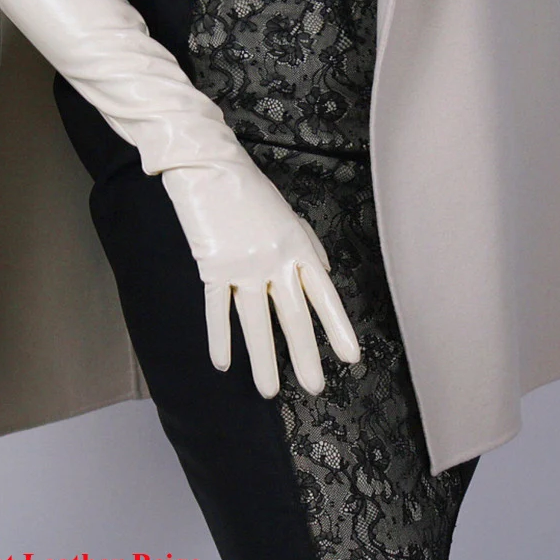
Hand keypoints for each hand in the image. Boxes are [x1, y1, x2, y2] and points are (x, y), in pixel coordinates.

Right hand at [162, 154, 360, 397]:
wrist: (209, 167)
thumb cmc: (249, 190)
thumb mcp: (288, 214)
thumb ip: (308, 246)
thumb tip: (325, 274)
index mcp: (297, 246)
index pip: (323, 295)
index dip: (337, 328)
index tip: (350, 357)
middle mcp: (275, 260)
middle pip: (292, 316)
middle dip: (304, 355)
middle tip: (315, 388)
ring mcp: (243, 266)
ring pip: (254, 322)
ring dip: (262, 360)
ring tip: (268, 391)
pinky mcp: (213, 267)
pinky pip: (217, 310)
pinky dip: (219, 338)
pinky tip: (223, 364)